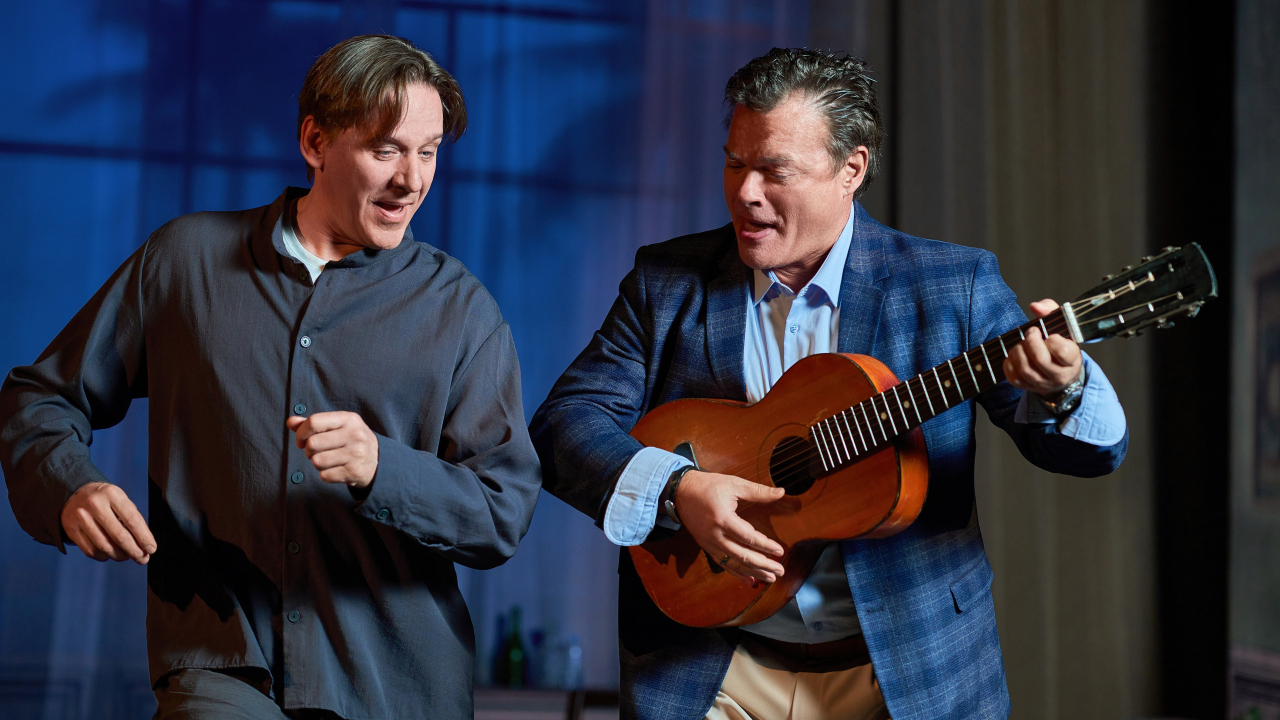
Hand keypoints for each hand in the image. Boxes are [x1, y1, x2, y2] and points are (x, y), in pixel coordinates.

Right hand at [60, 482, 155, 563]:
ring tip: (127, 556)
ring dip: (120, 556)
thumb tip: (144, 546)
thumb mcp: (120, 500)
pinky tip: (111, 554)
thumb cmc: (106, 501)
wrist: (74, 495)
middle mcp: (95, 505)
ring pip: (105, 546)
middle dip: (134, 551)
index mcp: (112, 494)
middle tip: (142, 559)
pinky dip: (105, 556)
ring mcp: (81, 518)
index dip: (144, 538)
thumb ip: (132, 520)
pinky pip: (92, 551)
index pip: (132, 520)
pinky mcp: (72, 530)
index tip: (152, 549)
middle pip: (119, 535)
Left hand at [286, 412, 378, 487]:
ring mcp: (356, 454)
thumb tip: (290, 422)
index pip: (314, 422)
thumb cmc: (351, 440)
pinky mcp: (354, 472)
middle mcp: (354, 435)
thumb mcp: (337, 426)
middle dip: (308, 451)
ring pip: (317, 461)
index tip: (301, 441)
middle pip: (312, 443)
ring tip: (327, 460)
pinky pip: (324, 476)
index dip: (301, 433)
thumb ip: (313, 424)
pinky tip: (335, 469)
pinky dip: (325, 475)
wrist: (378, 461)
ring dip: (317, 463)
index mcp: (348, 419)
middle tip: (316, 452)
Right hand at [674, 470, 785, 584]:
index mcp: (724, 519)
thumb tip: (782, 492)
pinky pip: (723, 564)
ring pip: (734, 563)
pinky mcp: (706, 547)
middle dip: (763, 565)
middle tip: (780, 571)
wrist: (681, 492)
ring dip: (753, 572)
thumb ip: (758, 491)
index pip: (749, 537)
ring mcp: (709, 544)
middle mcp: (716, 536)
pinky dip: (737, 573)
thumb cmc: (708, 486)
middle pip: (742, 556)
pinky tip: (750, 580)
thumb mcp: (734, 484)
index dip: (766, 546)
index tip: (780, 551)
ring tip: (770, 578)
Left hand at [1003, 298, 1083, 397]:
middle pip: (1040, 359)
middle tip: (1031, 332)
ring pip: (1025, 369)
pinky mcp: (1027, 387)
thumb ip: (1051, 310)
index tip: (1050, 335)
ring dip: (1019, 351)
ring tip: (1022, 342)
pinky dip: (1009, 362)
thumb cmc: (1061, 345)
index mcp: (1072, 360)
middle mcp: (1058, 375)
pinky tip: (1015, 354)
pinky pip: (1013, 377)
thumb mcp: (1062, 326)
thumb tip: (1035, 306)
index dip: (1053, 340)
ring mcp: (1042, 383)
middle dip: (1031, 341)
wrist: (1060, 372)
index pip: (1062, 351)